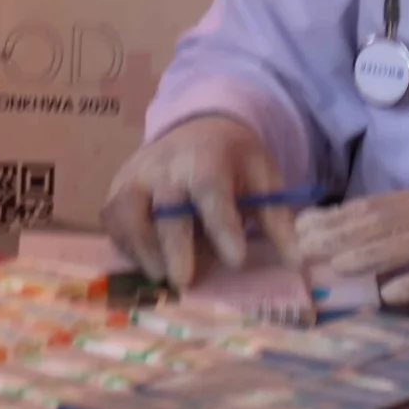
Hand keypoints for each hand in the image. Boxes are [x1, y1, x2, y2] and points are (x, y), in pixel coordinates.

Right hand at [101, 114, 303, 287]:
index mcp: (207, 158)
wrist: (196, 128)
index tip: (236, 260)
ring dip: (142, 248)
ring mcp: (135, 176)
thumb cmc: (234, 162)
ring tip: (163, 277)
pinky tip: (147, 262)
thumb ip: (276, 218)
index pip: (211, 190)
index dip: (222, 225)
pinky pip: (112, 220)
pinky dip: (125, 244)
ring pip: (126, 211)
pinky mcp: (116, 190)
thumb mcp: (264, 178)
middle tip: (184, 281)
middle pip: (164, 205)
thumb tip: (296, 263)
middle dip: (174, 245)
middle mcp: (165, 165)